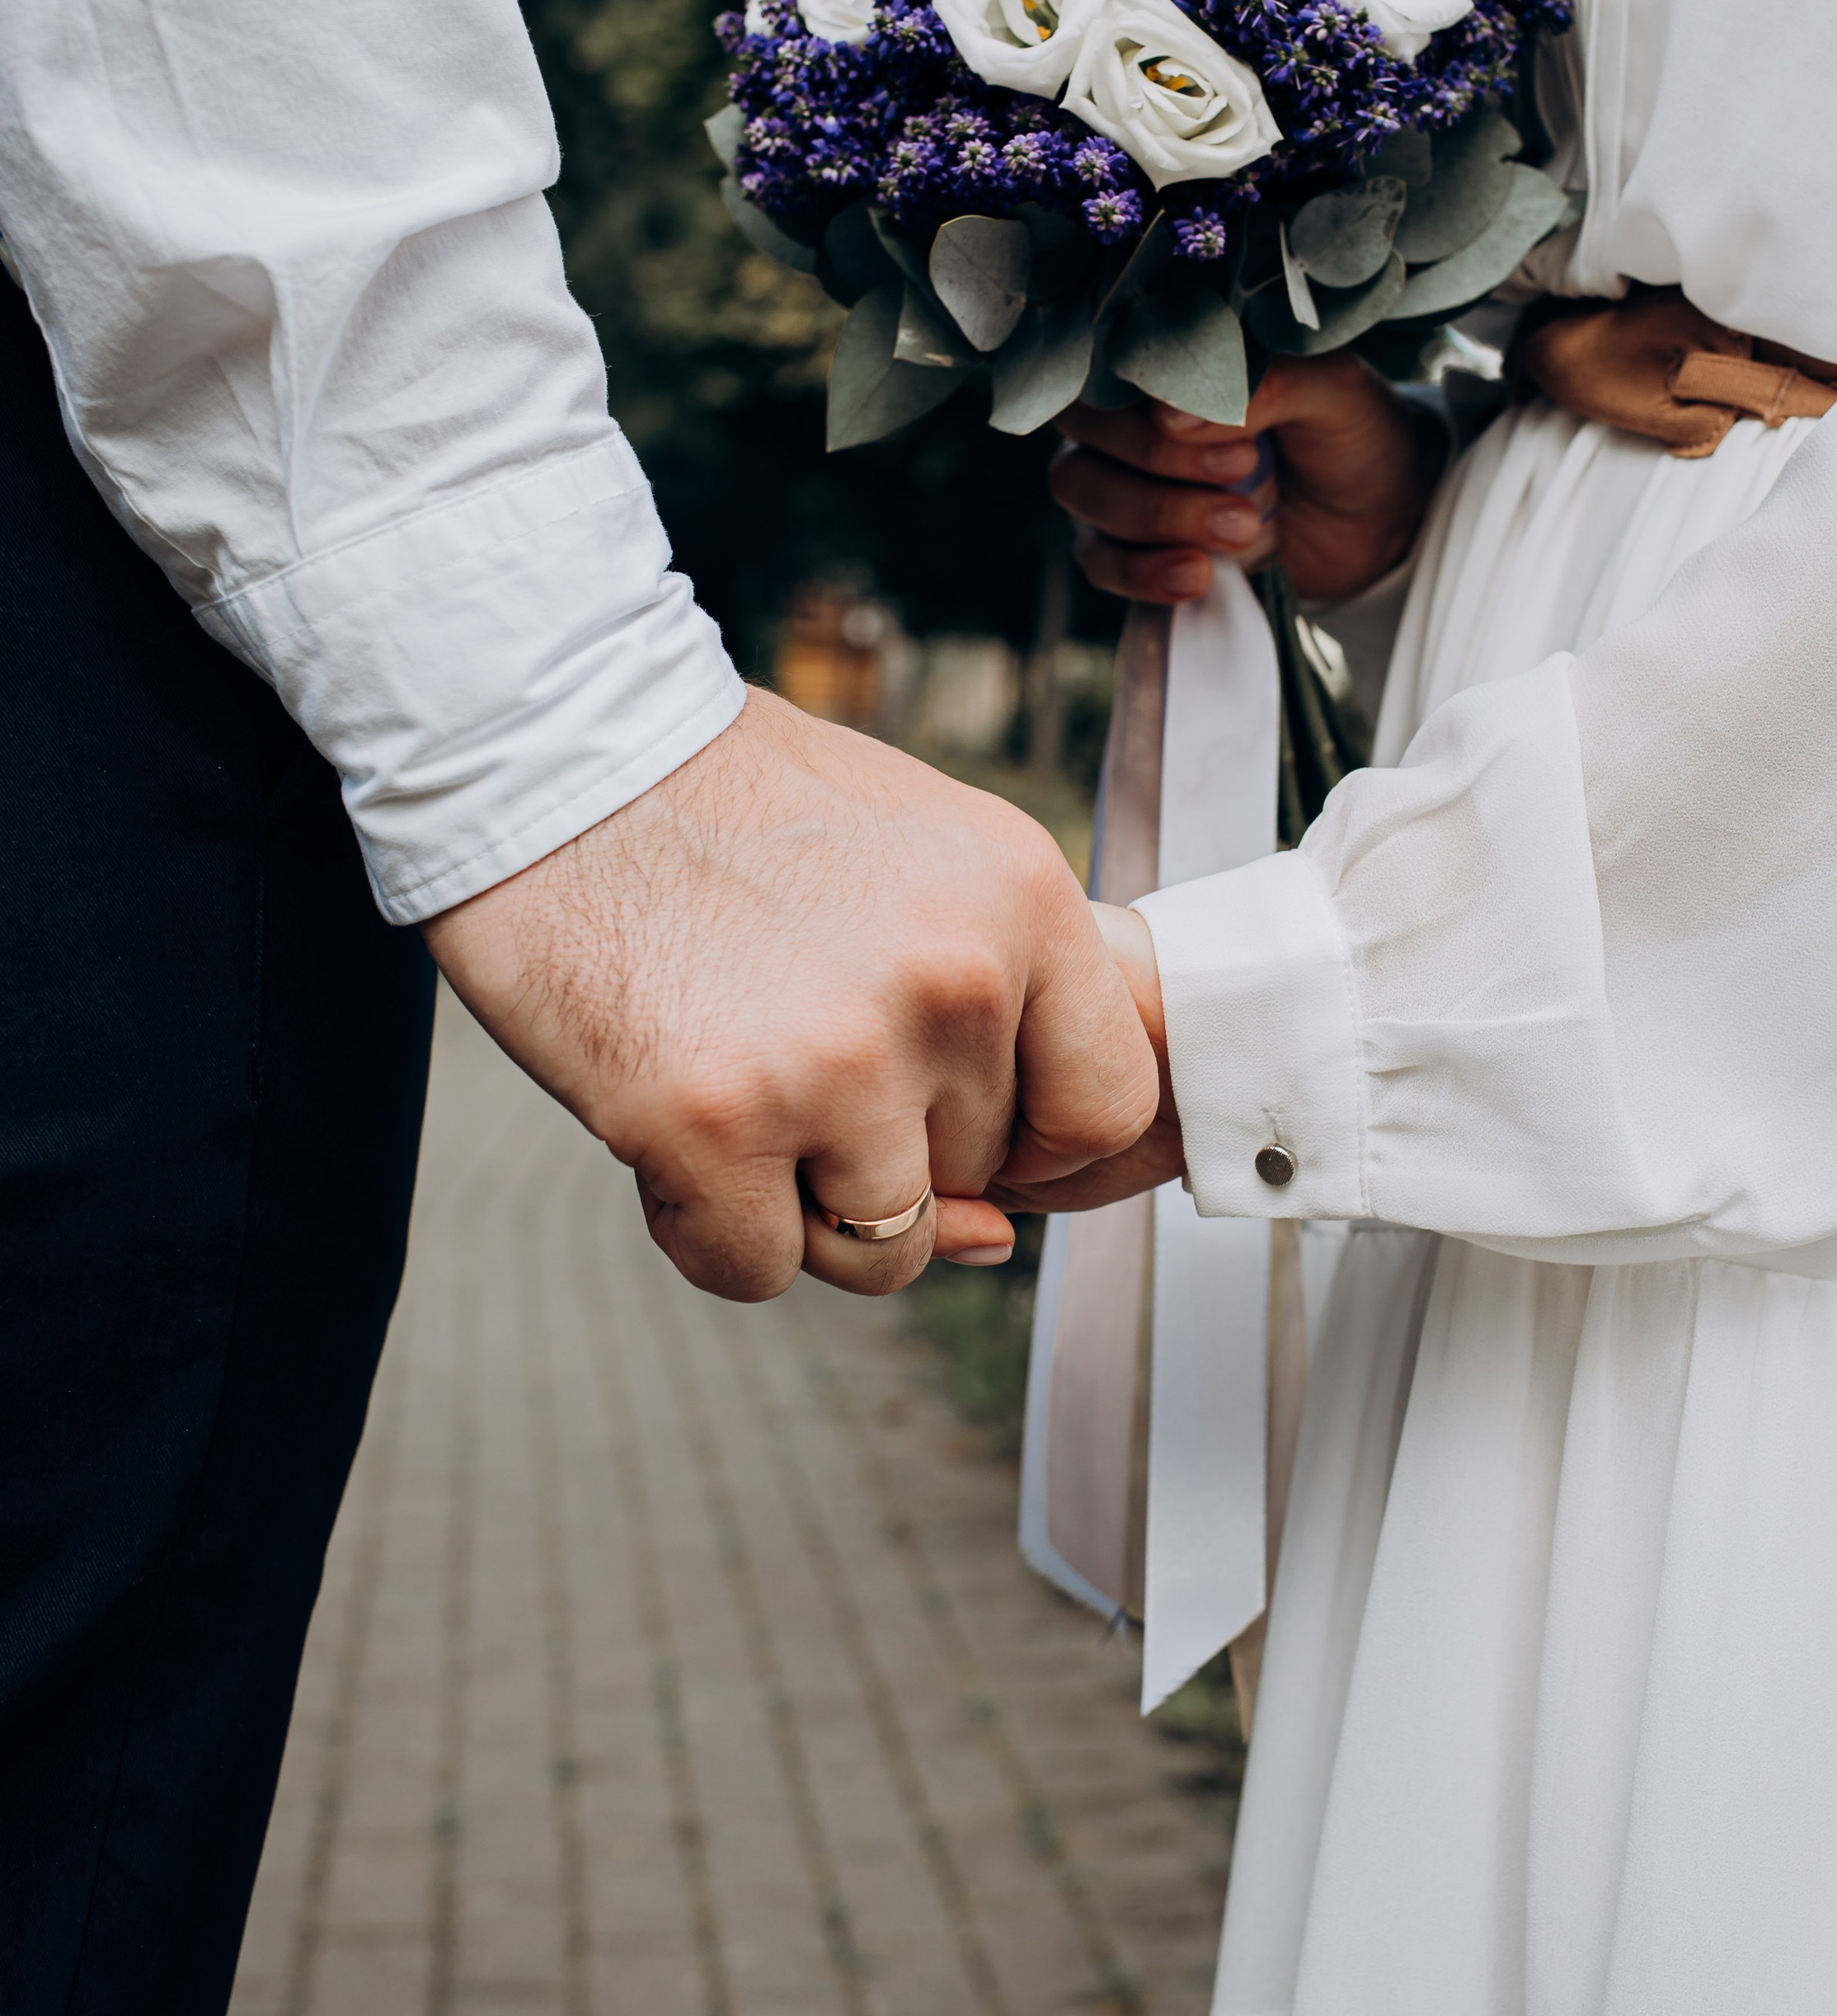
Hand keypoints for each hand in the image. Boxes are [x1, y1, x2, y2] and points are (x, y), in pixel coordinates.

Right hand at [424, 690, 1159, 1301]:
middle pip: (975, 1178)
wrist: (547, 747)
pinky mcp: (714, 1125)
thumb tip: (991, 1236)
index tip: (974, 1137)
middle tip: (789, 1046)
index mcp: (1022, 898)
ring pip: (880, 1247)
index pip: (1109, 1104)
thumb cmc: (725, 809)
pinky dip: (708, 1227)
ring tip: (733, 1084)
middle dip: (889, 1150)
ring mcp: (837, 1061)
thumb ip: (985, 1028)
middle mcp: (951, 981)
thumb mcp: (917, 858)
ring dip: (803, 1203)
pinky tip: (668, 1133)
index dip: (1042, 1148)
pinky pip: (758, 1268)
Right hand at [1051, 351, 1441, 612]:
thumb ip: (1262, 384)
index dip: (1151, 403)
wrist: (1381, 516)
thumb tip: (1166, 414)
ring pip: (1083, 491)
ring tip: (1244, 529)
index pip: (1106, 366)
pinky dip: (1142, 572)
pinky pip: (1099, 561)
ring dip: (1158, 516)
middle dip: (1161, 463)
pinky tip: (1199, 576)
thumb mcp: (1331, 390)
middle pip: (1084, 430)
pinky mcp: (1133, 546)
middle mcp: (1128, 412)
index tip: (1232, 435)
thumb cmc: (1350, 431)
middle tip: (1247, 474)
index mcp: (1167, 358)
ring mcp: (1121, 479)